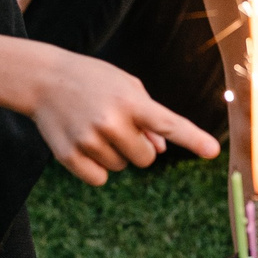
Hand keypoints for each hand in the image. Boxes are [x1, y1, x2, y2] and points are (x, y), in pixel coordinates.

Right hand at [20, 46, 217, 182]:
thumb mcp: (127, 88)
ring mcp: (89, 140)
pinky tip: (84, 144)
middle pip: (146, 158)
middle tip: (118, 125)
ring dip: (115, 153)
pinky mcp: (69, 156)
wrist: (44, 78)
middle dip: (139, 147)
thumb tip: (161, 150)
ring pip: (121, 167)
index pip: (169, 124)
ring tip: (95, 126)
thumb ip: (149, 118)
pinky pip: (99, 178)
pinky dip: (97, 168)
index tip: (213, 151)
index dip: (193, 138)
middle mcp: (111, 121)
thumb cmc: (95, 81)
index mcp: (131, 101)